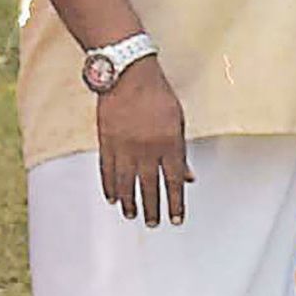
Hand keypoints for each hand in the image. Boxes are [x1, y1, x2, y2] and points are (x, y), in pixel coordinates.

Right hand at [95, 57, 190, 225]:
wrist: (127, 73)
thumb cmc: (156, 93)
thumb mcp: (178, 120)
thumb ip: (181, 152)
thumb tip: (188, 177)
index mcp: (169, 143)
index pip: (173, 182)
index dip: (175, 203)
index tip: (176, 218)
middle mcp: (147, 149)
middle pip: (149, 187)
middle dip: (153, 209)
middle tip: (153, 222)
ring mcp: (124, 147)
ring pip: (126, 184)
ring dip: (130, 203)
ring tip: (131, 215)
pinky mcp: (106, 142)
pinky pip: (107, 171)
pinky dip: (109, 187)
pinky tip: (112, 198)